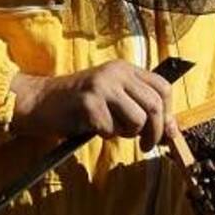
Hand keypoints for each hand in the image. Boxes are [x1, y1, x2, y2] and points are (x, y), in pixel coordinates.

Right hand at [10, 60, 177, 151]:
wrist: (40, 101)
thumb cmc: (78, 104)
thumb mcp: (113, 98)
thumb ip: (140, 108)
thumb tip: (173, 131)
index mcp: (124, 68)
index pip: (163, 87)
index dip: (168, 113)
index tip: (162, 131)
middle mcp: (115, 73)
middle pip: (154, 105)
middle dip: (154, 132)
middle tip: (146, 145)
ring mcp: (101, 86)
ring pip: (137, 120)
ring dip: (127, 134)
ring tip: (111, 130)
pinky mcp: (88, 104)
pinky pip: (111, 130)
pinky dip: (104, 135)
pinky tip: (92, 127)